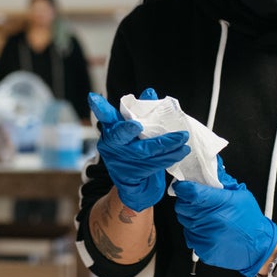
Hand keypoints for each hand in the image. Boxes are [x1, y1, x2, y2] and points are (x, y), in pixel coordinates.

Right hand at [89, 89, 190, 212]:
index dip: (99, 108)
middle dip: (127, 130)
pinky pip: (153, 165)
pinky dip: (169, 157)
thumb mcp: (135, 132)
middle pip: (119, 136)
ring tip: (183, 138)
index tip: (93, 98)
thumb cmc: (135, 150)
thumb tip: (149, 92)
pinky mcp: (131, 177)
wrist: (135, 185)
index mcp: (110, 130)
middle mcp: (111, 145)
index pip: (104, 116)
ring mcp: (119, 162)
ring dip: (166, 144)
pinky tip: (182, 151)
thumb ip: (141, 112)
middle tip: (137, 125)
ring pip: (143, 151)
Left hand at [174, 173, 276, 276]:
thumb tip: (208, 170)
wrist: (259, 246)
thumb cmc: (250, 220)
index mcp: (218, 203)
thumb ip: (222, 182)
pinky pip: (190, 236)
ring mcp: (205, 236)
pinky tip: (209, 230)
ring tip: (207, 218)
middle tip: (197, 202)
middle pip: (182, 206)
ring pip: (184, 221)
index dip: (183, 187)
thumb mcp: (240, 194)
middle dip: (186, 202)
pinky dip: (196, 232)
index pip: (189, 192)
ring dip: (192, 217)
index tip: (183, 186)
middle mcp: (209, 220)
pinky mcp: (203, 249)